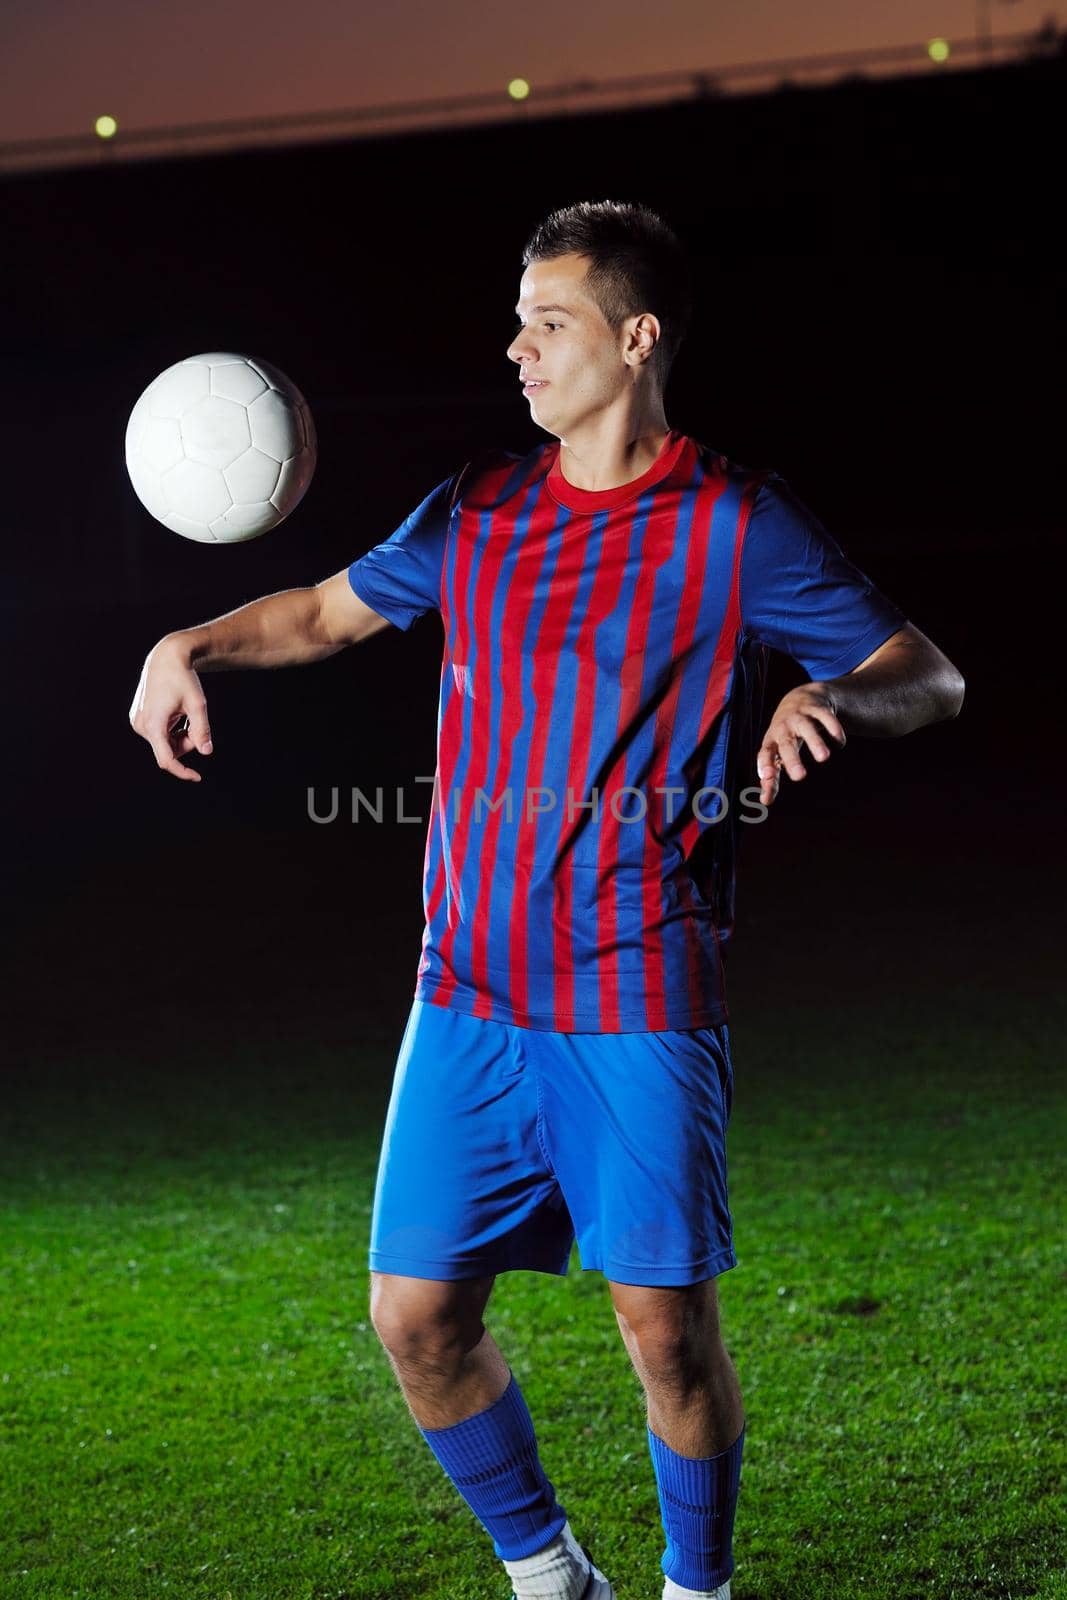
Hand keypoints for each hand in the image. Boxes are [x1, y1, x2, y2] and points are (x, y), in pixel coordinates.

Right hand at [129, 637, 212, 781]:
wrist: (166, 658)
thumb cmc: (183, 678)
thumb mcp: (197, 704)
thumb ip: (202, 730)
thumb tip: (206, 752)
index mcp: (154, 724)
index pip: (167, 760)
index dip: (182, 772)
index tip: (197, 777)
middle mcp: (141, 725)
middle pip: (169, 750)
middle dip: (186, 743)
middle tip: (196, 724)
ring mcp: (138, 722)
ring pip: (164, 743)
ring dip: (179, 737)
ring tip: (185, 715)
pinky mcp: (138, 718)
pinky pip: (159, 734)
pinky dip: (172, 731)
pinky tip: (176, 713)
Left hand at [756, 683, 844, 806]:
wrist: (799, 698)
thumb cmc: (785, 735)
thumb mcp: (777, 753)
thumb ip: (772, 777)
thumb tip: (765, 801)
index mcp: (772, 740)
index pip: (765, 753)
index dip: (765, 764)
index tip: (767, 777)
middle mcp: (784, 727)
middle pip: (786, 743)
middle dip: (792, 759)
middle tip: (800, 777)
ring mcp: (800, 716)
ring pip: (807, 728)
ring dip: (814, 742)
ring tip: (823, 758)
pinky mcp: (817, 708)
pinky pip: (826, 717)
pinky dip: (833, 729)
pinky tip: (839, 743)